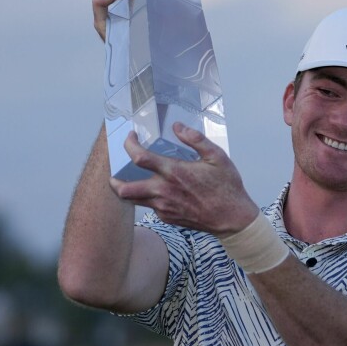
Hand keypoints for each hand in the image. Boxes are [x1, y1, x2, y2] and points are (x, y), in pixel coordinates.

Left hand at [110, 123, 260, 236]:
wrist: (232, 218)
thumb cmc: (227, 187)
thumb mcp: (217, 156)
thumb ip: (196, 139)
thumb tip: (177, 126)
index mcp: (174, 172)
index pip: (139, 157)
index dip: (129, 145)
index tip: (131, 138)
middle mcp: (164, 191)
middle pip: (124, 188)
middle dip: (114, 180)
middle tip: (115, 172)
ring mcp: (164, 207)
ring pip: (133, 201)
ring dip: (127, 191)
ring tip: (130, 181)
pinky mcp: (167, 217)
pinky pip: (149, 207)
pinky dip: (147, 199)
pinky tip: (157, 192)